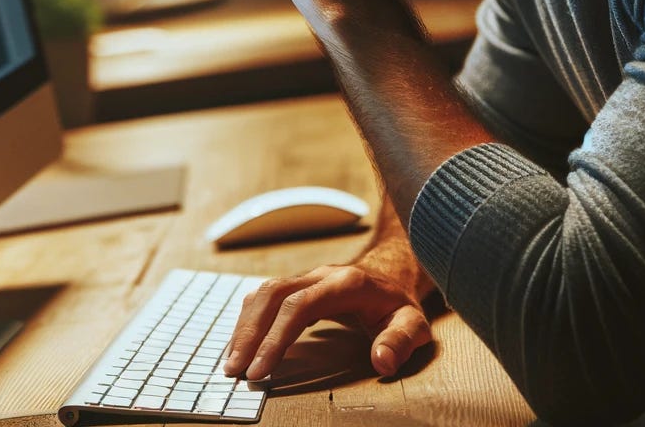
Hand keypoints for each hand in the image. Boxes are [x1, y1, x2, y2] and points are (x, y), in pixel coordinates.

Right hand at [222, 253, 432, 381]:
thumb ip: (401, 341)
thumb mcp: (413, 324)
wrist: (393, 273)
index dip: (276, 336)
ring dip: (244, 325)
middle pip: (274, 294)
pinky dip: (249, 318)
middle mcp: (321, 275)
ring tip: (232, 362)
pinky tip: (241, 343)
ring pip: (265, 291)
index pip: (300, 305)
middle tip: (234, 371)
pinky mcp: (299, 284)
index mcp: (346, 283)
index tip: (259, 370)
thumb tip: (382, 361)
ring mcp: (308, 276)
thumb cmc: (399, 305)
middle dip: (250, 332)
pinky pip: (266, 295)